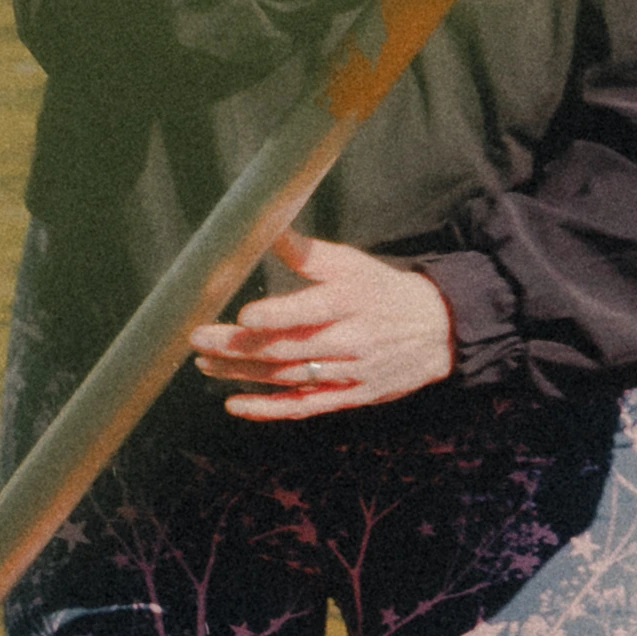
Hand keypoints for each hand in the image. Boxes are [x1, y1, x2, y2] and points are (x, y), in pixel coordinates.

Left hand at [193, 229, 454, 421]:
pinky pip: (304, 406)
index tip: (245, 315)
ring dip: (244, 374)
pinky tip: (234, 404)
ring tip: (205, 364)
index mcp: (350, 302)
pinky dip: (268, 409)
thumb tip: (266, 226)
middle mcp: (350, 340)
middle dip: (241, 346)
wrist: (436, 331)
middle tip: (199, 339)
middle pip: (289, 347)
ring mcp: (349, 374)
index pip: (310, 311)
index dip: (278, 315)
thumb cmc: (381, 291)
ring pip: (289, 377)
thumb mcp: (351, 264)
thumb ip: (307, 253)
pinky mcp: (349, 398)